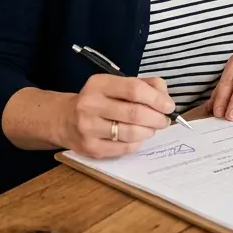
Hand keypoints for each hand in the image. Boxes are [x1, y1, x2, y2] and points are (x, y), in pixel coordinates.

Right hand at [58, 75, 173, 158]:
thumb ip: (144, 85)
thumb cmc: (98, 100)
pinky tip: (137, 137)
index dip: (157, 99)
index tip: (169, 106)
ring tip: (151, 128)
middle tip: (164, 120)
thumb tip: (165, 97)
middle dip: (157, 118)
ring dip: (148, 131)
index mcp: (99, 84)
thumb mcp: (115, 84)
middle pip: (134, 113)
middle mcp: (90, 105)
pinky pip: (123, 148)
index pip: (134, 89)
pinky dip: (137, 143)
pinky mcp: (90, 148)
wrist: (63, 119)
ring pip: (130, 133)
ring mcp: (88, 128)